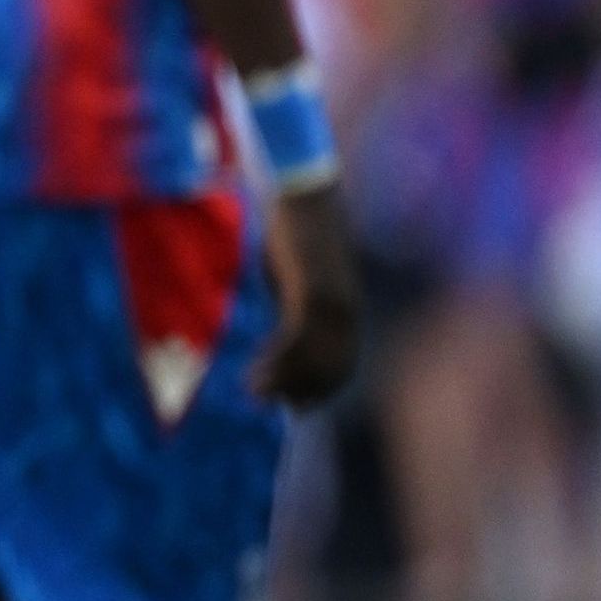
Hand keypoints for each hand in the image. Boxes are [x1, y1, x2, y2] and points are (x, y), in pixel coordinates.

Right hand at [257, 182, 363, 406]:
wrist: (304, 193)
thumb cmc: (296, 227)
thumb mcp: (297, 272)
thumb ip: (296, 299)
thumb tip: (285, 324)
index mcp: (346, 304)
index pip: (342, 359)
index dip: (322, 386)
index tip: (299, 405)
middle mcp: (346, 308)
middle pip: (331, 365)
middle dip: (305, 390)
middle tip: (278, 408)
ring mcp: (332, 302)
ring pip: (313, 359)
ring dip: (284, 382)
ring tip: (256, 394)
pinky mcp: (312, 291)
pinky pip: (295, 339)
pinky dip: (276, 362)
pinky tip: (254, 372)